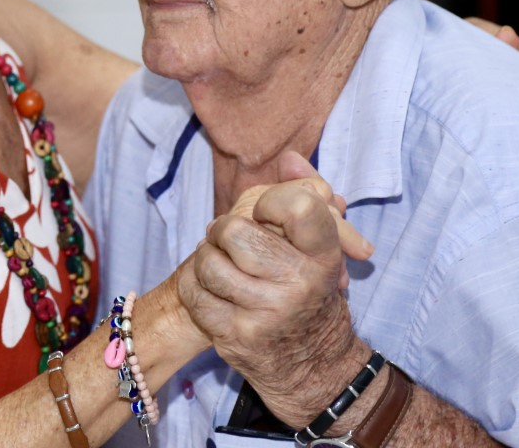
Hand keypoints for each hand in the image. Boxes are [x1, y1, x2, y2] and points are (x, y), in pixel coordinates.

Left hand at [178, 154, 372, 425]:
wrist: (313, 363)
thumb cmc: (309, 286)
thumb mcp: (320, 241)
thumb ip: (305, 191)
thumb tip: (287, 157)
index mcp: (323, 255)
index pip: (298, 206)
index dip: (272, 201)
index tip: (268, 213)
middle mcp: (298, 285)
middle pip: (235, 231)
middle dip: (225, 229)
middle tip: (231, 237)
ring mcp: (266, 314)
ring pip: (208, 261)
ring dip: (207, 256)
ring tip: (220, 260)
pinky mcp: (236, 337)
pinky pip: (195, 292)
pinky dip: (195, 284)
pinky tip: (210, 286)